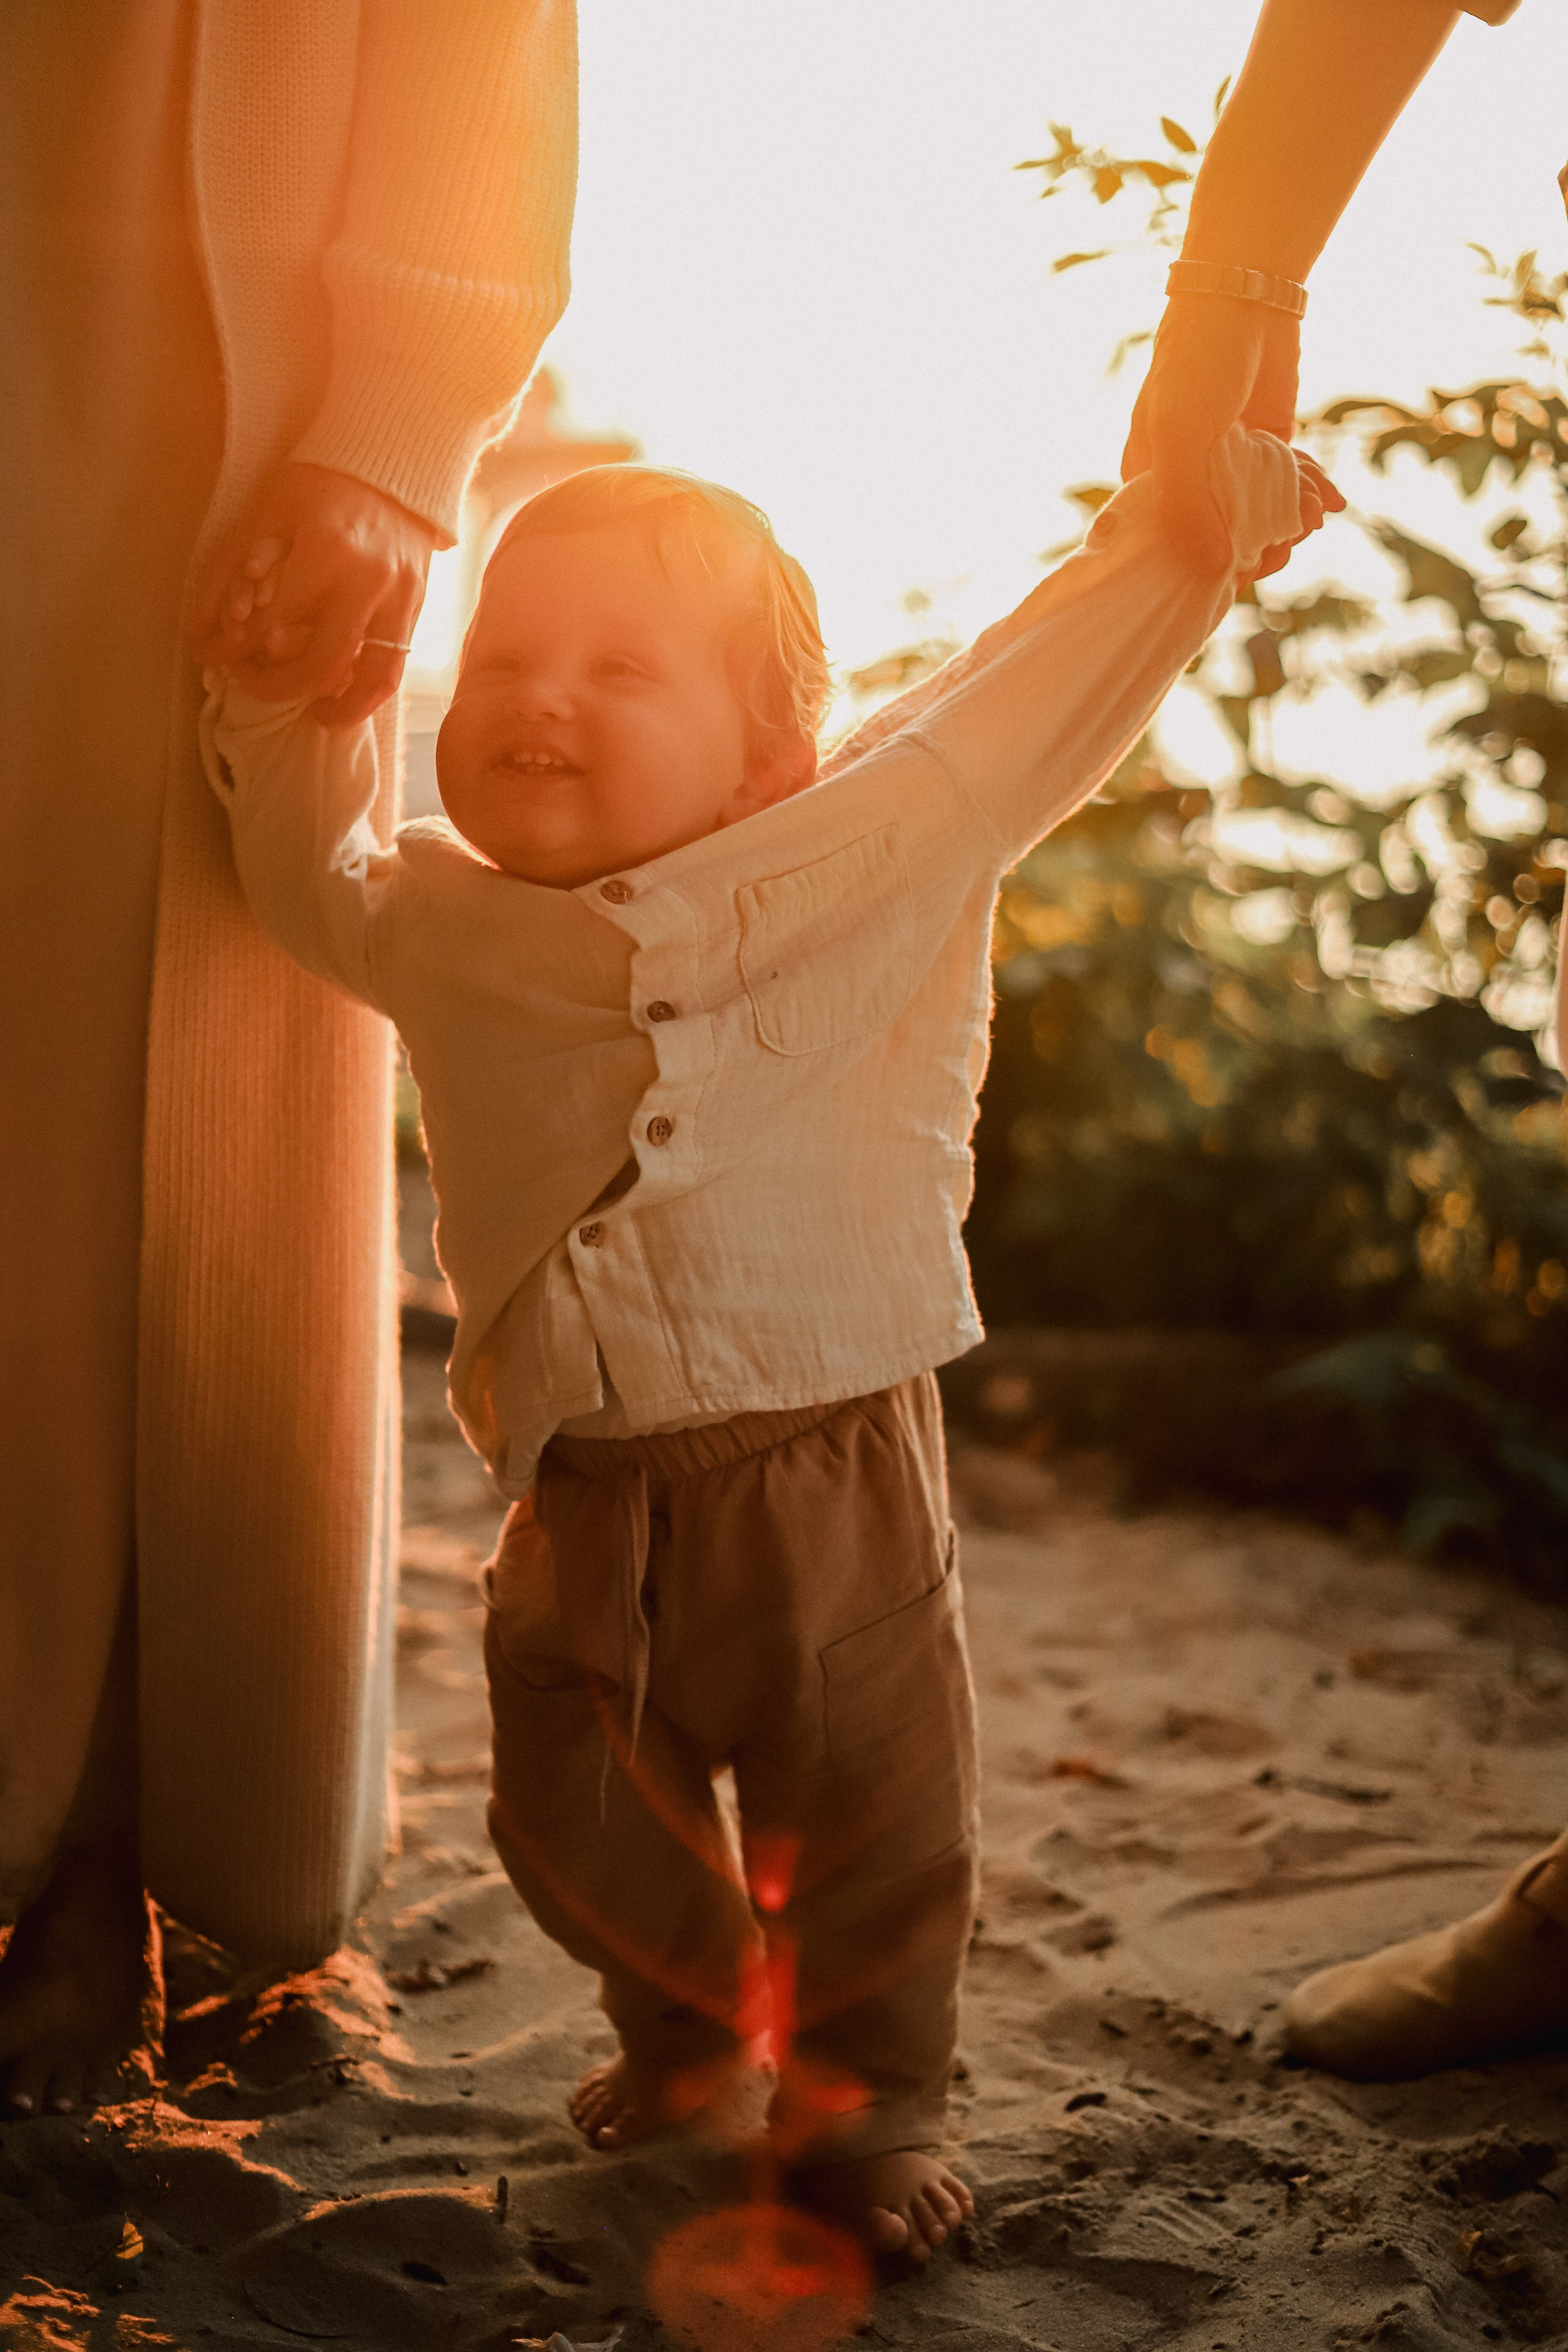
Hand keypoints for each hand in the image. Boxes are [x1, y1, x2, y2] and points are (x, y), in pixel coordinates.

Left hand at [189, 463, 438, 726]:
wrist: (394, 466)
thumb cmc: (320, 485)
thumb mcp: (265, 513)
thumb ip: (230, 570)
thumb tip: (204, 633)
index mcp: (326, 551)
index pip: (272, 625)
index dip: (234, 650)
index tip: (213, 656)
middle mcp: (368, 582)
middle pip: (321, 663)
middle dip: (277, 687)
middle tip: (251, 685)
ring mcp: (399, 599)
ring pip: (369, 679)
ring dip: (336, 709)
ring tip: (312, 716)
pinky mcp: (415, 609)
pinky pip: (394, 670)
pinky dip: (366, 695)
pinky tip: (342, 703)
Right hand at [1122, 295, 1302, 572]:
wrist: (1246, 299)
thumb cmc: (1196, 363)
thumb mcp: (1182, 436)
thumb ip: (1189, 505)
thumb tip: (1215, 571)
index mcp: (1150, 487)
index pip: (1167, 553)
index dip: (1201, 572)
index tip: (1236, 572)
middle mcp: (1188, 485)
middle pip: (1220, 547)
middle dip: (1258, 552)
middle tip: (1284, 544)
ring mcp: (1231, 472)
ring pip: (1261, 524)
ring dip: (1291, 526)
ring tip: (1313, 514)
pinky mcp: (1269, 454)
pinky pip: (1289, 493)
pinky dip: (1312, 499)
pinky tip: (1331, 500)